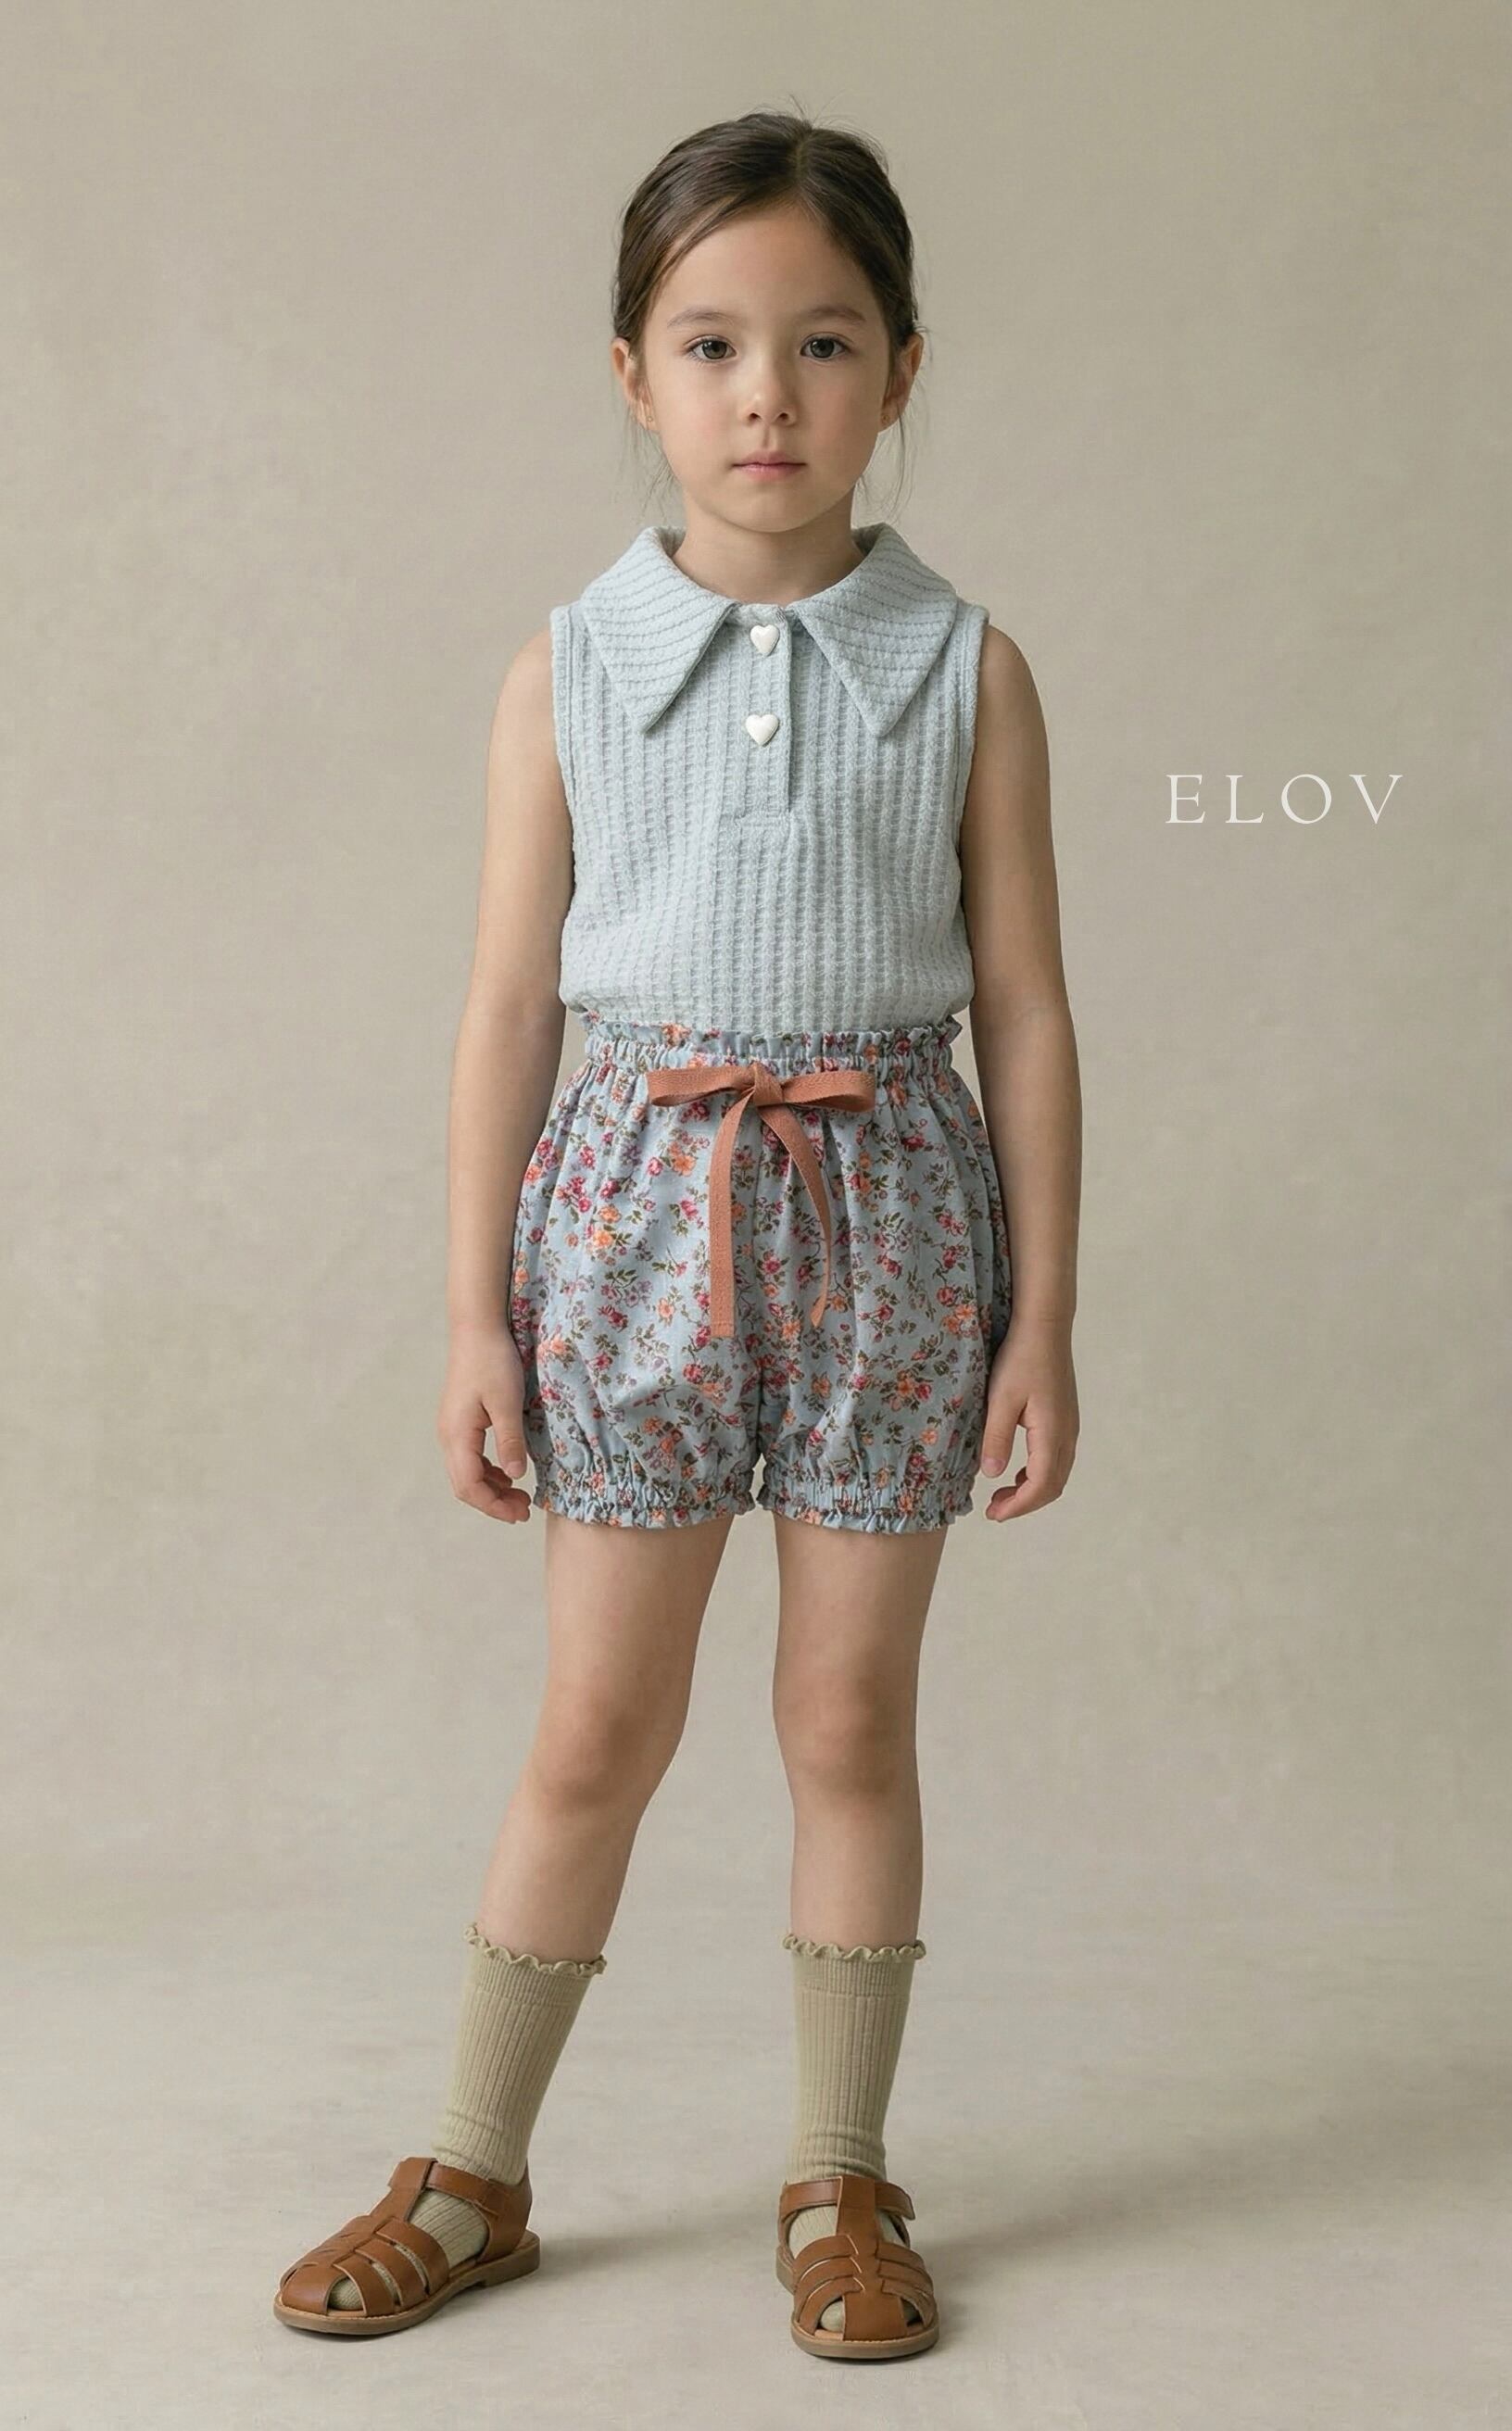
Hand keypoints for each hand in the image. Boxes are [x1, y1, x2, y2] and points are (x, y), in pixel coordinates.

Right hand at [437, 1320, 533, 1522]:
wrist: (477, 1329)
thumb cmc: (493, 1361)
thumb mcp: (508, 1402)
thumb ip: (510, 1441)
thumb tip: (515, 1476)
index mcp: (457, 1435)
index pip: (469, 1486)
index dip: (493, 1506)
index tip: (520, 1514)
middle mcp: (448, 1436)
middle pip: (464, 1485)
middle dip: (493, 1503)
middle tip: (523, 1510)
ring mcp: (451, 1429)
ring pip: (466, 1473)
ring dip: (491, 1489)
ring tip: (520, 1496)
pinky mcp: (459, 1421)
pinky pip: (470, 1458)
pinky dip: (488, 1472)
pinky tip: (509, 1472)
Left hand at [978, 1318, 1078, 1520]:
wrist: (1045, 1327)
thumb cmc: (1020, 1358)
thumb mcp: (1000, 1398)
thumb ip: (996, 1438)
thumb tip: (992, 1476)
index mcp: (1052, 1433)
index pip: (1039, 1486)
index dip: (1017, 1506)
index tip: (993, 1514)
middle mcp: (1067, 1434)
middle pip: (1053, 1486)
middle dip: (1024, 1504)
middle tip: (994, 1510)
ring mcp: (1069, 1427)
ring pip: (1057, 1474)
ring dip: (1032, 1490)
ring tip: (1002, 1495)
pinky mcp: (1065, 1419)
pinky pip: (1056, 1459)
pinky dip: (1038, 1474)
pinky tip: (1016, 1471)